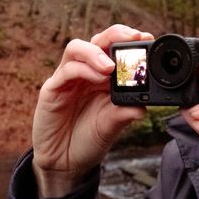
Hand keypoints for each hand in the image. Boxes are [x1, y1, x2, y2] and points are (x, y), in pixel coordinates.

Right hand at [32, 25, 153, 198]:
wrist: (65, 164)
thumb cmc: (89, 141)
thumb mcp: (112, 127)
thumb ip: (125, 113)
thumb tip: (145, 105)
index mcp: (103, 77)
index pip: (114, 48)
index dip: (129, 40)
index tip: (147, 38)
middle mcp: (85, 73)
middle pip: (97, 40)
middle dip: (116, 34)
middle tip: (133, 38)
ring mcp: (67, 79)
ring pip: (77, 48)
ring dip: (96, 52)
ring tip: (111, 67)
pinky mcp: (51, 90)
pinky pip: (65, 71)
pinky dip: (83, 70)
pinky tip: (98, 79)